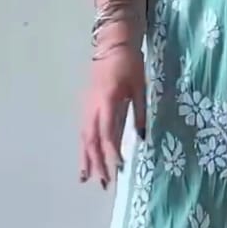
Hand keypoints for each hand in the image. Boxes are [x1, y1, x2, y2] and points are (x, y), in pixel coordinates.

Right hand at [79, 36, 145, 188]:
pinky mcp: (86, 105)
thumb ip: (140, 113)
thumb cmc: (130, 63)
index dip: (112, 153)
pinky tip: (86, 158)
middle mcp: (93, 107)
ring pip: (84, 138)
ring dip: (86, 159)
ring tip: (87, 178)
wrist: (112, 44)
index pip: (108, 134)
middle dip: (97, 163)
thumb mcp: (140, 87)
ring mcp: (87, 106)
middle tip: (104, 184)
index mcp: (107, 102)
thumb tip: (142, 138)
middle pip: (92, 141)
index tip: (119, 168)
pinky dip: (84, 147)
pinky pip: (84, 131)